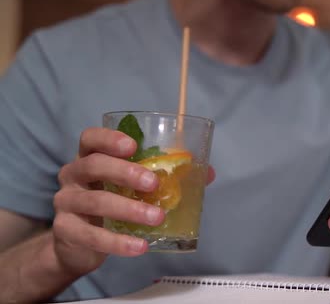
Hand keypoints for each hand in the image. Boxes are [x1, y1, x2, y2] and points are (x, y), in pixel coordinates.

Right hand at [51, 128, 213, 276]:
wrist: (78, 245)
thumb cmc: (111, 206)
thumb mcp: (133, 188)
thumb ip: (166, 177)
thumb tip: (208, 173)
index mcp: (89, 158)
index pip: (90, 139)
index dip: (108, 138)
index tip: (133, 146)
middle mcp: (73, 176)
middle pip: (93, 165)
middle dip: (125, 172)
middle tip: (154, 184)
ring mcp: (66, 203)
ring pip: (95, 201)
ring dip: (129, 209)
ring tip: (156, 217)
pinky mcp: (66, 230)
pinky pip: (92, 236)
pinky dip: (118, 242)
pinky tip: (140, 246)